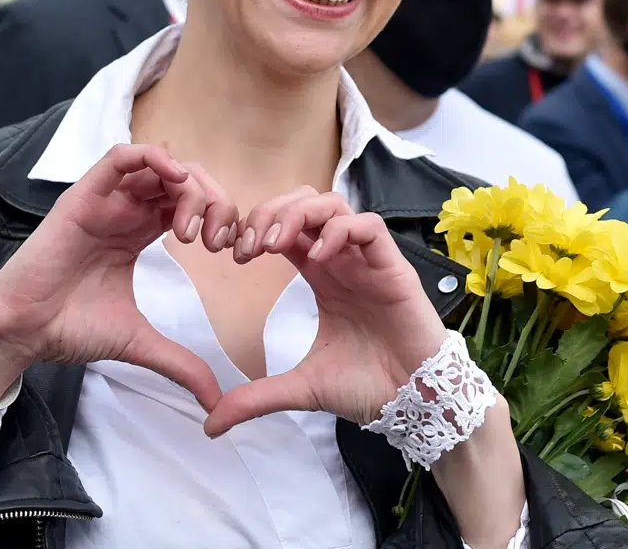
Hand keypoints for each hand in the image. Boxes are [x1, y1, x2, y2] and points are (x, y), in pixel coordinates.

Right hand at [0, 144, 239, 412]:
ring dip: (188, 185)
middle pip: (183, 179)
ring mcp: (105, 200)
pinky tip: (173, 181)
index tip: (231, 253)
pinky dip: (153, 157)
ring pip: (159, 165)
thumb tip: (215, 402)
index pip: (189, 203)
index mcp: (138, 231)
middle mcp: (124, 210)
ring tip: (191, 228)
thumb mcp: (139, 341)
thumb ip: (181, 363)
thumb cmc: (70, 328)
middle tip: (216, 242)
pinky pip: (120, 157)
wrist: (24, 331)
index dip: (219, 217)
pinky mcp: (84, 196)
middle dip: (212, 201)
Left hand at [204, 188, 448, 435]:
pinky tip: (317, 257)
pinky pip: (369, 226)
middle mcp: (343, 260)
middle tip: (250, 245)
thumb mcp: (300, 389)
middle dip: (272, 212)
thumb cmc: (369, 388)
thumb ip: (256, 398)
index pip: (286, 228)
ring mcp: (369, 261)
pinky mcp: (394, 268)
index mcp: (322, 276)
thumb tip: (211, 425)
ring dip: (299, 214)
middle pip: (305, 202)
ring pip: (334, 204)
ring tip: (276, 244)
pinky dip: (339, 230)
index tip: (235, 254)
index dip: (256, 228)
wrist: (415, 405)